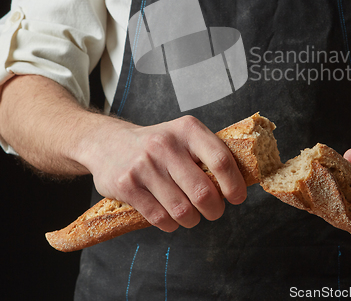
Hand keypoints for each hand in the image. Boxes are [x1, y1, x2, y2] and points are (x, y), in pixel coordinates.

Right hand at [80, 115, 246, 232]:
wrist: (108, 142)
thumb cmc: (157, 144)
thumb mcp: (183, 136)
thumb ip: (208, 153)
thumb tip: (239, 181)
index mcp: (187, 129)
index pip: (221, 160)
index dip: (234, 184)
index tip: (237, 197)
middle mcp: (166, 145)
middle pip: (203, 192)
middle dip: (214, 209)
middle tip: (214, 211)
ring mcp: (144, 165)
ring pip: (182, 209)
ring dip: (192, 219)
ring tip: (192, 215)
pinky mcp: (127, 185)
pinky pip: (159, 218)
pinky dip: (171, 224)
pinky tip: (171, 217)